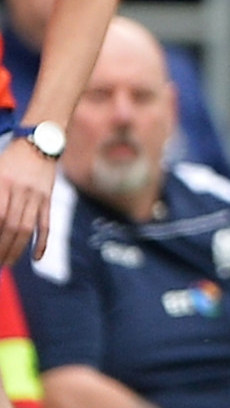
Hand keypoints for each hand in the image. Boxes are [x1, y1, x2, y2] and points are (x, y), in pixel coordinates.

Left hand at [0, 140, 54, 263]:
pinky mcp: (48, 200)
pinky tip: (35, 257)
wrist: (39, 143)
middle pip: (11, 226)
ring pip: (26, 228)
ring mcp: (36, 196)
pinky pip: (45, 224)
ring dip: (16, 249)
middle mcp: (20, 190)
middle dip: (1, 248)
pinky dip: (41, 242)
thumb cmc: (10, 160)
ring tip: (7, 263)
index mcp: (3, 183)